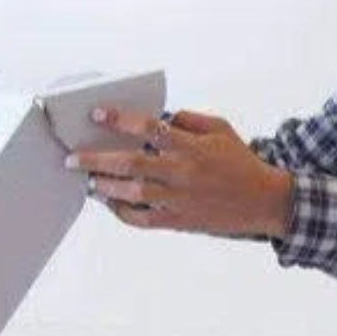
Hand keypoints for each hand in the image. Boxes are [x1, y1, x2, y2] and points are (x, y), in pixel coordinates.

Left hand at [67, 104, 296, 237]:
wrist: (263, 201)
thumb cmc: (240, 162)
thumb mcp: (221, 129)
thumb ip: (188, 120)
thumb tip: (157, 117)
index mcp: (191, 146)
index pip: (149, 127)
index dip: (120, 119)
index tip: (98, 114)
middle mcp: (182, 172)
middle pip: (131, 163)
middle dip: (97, 160)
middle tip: (73, 158)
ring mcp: (179, 199)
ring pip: (133, 193)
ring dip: (105, 187)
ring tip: (88, 181)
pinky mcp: (179, 220)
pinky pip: (143, 220)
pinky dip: (123, 213)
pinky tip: (111, 204)